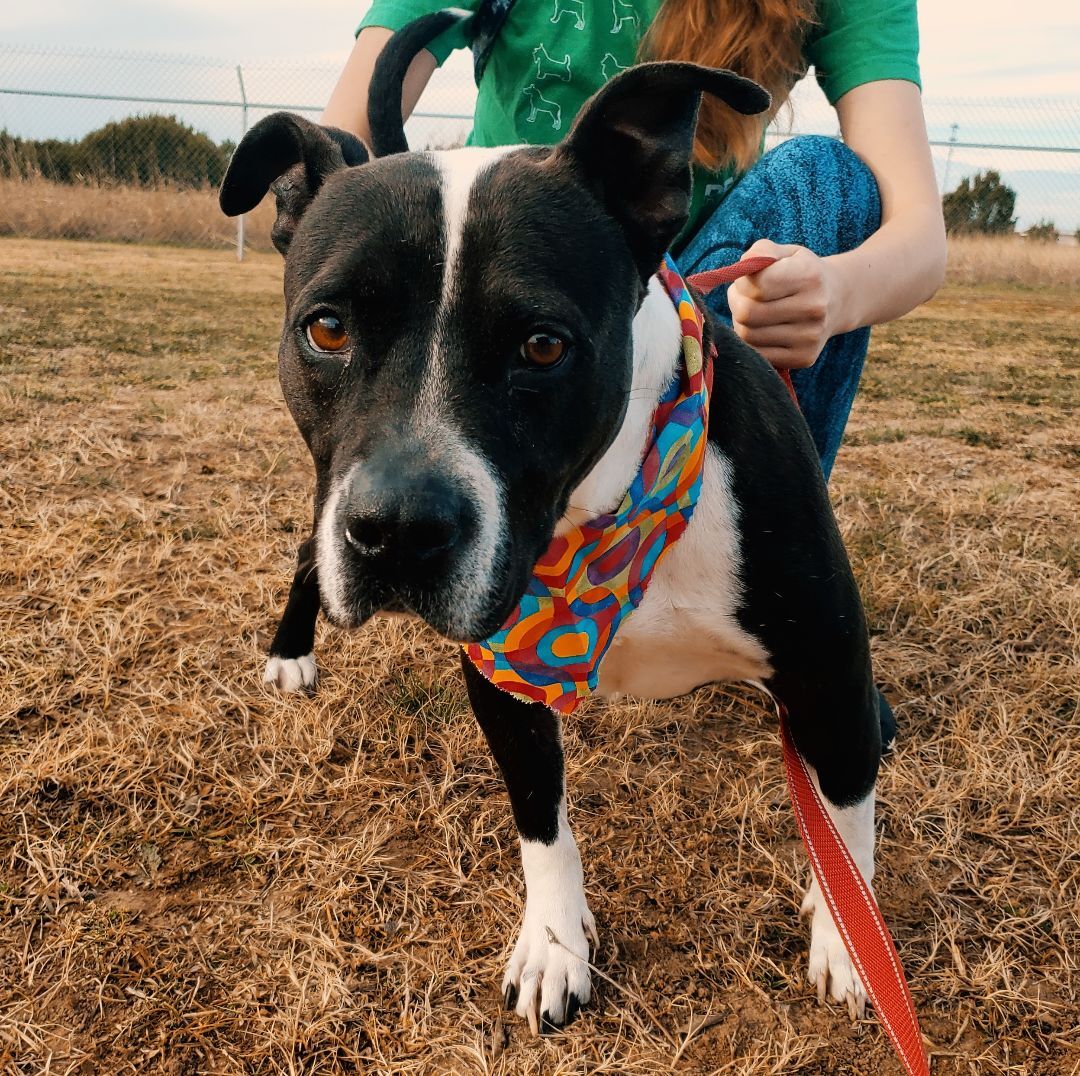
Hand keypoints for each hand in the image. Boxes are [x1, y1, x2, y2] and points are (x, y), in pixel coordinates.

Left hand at [727, 239, 839, 368]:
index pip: (756, 286)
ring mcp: (810, 337)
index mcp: (809, 276)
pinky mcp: (804, 357)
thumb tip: (740, 269)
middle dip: (737, 303)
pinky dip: (752, 342)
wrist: (838, 300)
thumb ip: (760, 252)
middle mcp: (813, 308)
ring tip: (754, 311)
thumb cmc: (801, 272)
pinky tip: (763, 329)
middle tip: (744, 297)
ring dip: (741, 323)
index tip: (746, 281)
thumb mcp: (786, 253)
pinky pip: (758, 353)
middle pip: (747, 313)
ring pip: (748, 335)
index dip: (741, 283)